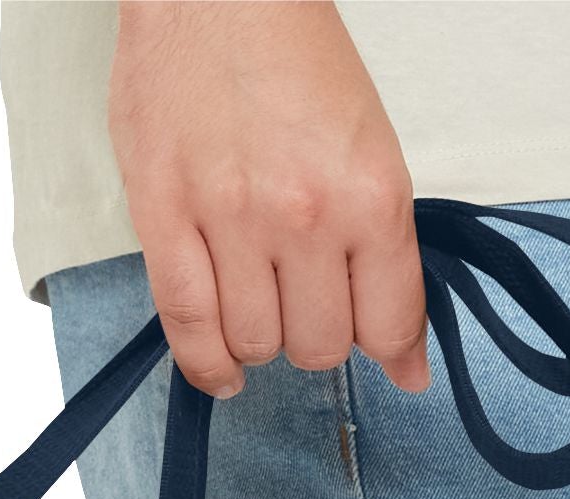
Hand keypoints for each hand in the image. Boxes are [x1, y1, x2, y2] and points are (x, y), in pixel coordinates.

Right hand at [107, 0, 427, 398]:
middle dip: (317, 335)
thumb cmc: (292, 58)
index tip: (386, 354)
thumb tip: (405, 361)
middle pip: (320, 345)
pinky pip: (189, 327)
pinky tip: (225, 369)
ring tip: (259, 303)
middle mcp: (305, 215)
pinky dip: (209, 365)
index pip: (389, 321)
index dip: (390, 349)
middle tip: (307, 301)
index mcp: (370, 192)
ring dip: (262, 339)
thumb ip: (386, 254)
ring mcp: (231, 221)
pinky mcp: (164, 220)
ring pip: (257, 344)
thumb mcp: (370, 146)